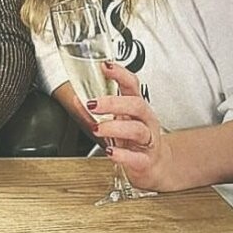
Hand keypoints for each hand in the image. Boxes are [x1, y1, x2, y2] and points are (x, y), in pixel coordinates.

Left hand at [88, 61, 176, 192]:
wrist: (155, 166)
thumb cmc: (134, 140)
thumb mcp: (117, 121)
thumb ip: (96, 112)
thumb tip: (77, 99)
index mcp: (137, 107)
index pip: (132, 85)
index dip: (120, 74)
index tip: (105, 66)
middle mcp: (145, 121)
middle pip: (136, 105)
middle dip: (113, 102)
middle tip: (92, 104)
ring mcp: (148, 141)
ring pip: (137, 130)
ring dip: (114, 127)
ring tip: (97, 128)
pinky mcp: (146, 161)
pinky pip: (137, 157)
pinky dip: (122, 155)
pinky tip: (110, 152)